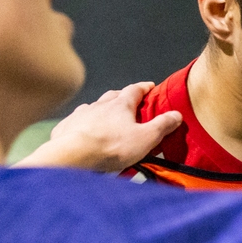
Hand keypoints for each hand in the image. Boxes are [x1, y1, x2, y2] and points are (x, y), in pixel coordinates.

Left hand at [14, 82, 180, 171]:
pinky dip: (83, 124)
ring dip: (101, 111)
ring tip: (106, 120)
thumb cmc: (111, 147)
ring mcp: (80, 115)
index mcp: (120, 105)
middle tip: (130, 103)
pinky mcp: (65, 127)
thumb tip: (176, 115)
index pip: (135, 90)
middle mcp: (99, 105)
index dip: (144, 87)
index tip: (150, 87)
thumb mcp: (146, 138)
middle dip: (122, 97)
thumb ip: (162, 125)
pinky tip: (84, 132)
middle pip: (113, 96)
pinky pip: (76, 121)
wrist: (73, 156)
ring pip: (93, 107)